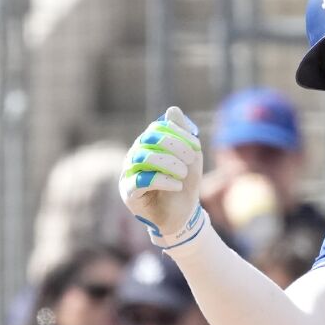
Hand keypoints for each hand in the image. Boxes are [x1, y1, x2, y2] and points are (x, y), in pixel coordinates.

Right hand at [119, 107, 207, 248]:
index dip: (178, 134)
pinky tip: (177, 186)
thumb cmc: (184, 184)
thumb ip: (184, 134)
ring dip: (168, 163)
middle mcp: (134, 156)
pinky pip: (141, 180)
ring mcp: (129, 174)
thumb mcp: (190, 158)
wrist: (182, 215)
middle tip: (192, 160)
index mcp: (148, 145)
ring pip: (143, 158)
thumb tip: (172, 109)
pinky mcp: (129, 193)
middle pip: (148, 140)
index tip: (196, 147)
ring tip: (183, 173)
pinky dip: (162, 180)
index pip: (157, 129)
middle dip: (174, 146)